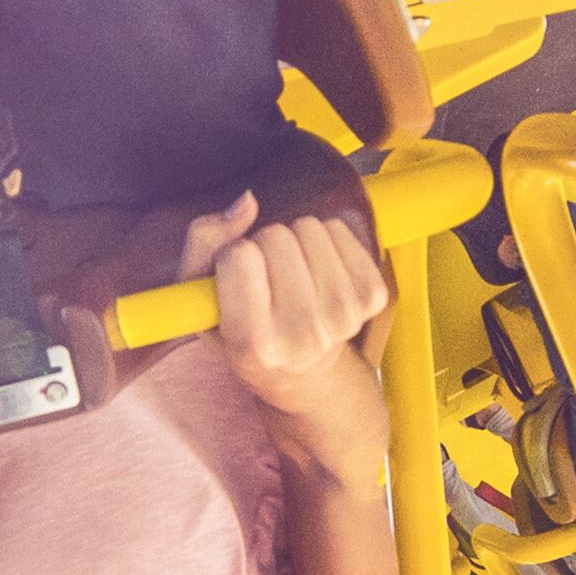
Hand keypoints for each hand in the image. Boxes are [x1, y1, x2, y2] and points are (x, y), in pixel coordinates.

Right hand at [182, 193, 393, 456]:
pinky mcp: (372, 296)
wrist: (301, 373)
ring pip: (310, 228)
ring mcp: (344, 317)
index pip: (239, 254)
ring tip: (292, 275)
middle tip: (267, 279)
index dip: (232, 255)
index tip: (237, 280)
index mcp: (255, 344)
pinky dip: (326, 241)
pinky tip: (318, 273)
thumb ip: (205, 243)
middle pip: (276, 236)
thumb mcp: (203, 302)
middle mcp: (304, 336)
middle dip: (265, 246)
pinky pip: (340, 230)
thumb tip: (248, 201)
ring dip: (296, 241)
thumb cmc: (244, 332)